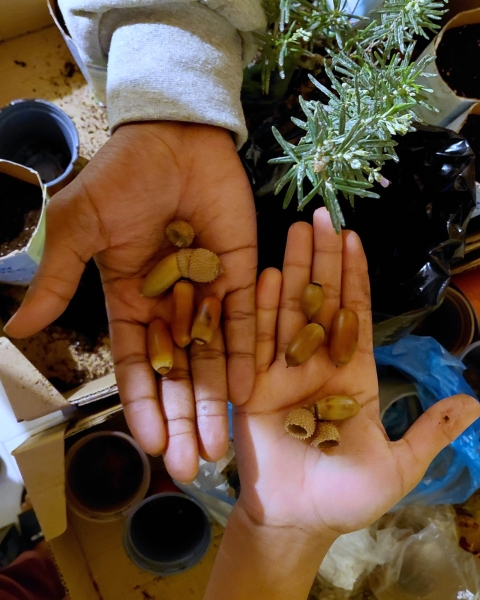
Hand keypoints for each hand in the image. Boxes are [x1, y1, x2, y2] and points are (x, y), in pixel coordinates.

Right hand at [3, 122, 256, 481]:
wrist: (173, 140)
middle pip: (177, 374)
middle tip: (190, 466)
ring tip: (219, 447)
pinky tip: (246, 391)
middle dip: (182, 420)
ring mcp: (209, 294)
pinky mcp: (243, 275)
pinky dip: (245, 355)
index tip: (148, 445)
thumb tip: (14, 329)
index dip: (141, 405)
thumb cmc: (121, 180)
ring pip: (212, 358)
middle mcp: (171, 308)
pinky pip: (246, 322)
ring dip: (215, 402)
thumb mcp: (80, 228)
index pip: (135, 366)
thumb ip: (58, 279)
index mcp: (131, 303)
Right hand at [234, 207, 479, 536]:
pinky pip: (255, 342)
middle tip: (321, 218)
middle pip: (320, 301)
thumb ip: (431, 431)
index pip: (355, 314)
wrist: (297, 519)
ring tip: (294, 232)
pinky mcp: (251, 384)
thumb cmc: (346, 496)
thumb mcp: (400, 465)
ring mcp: (282, 370)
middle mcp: (317, 363)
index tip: (352, 239)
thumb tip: (474, 402)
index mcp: (353, 373)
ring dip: (291, 270)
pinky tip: (264, 275)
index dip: (355, 277)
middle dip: (322, 259)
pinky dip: (260, 309)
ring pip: (288, 311)